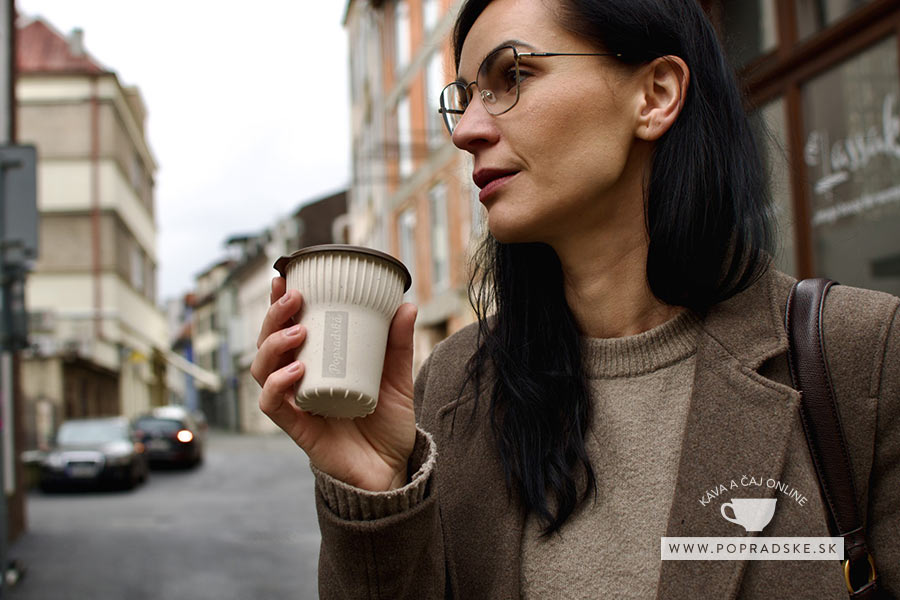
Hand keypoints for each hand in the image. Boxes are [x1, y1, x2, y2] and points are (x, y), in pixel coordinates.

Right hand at [252, 276, 417, 491]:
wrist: (392, 472)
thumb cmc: (387, 426)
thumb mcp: (397, 380)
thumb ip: (398, 346)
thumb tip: (405, 305)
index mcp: (316, 367)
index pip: (286, 331)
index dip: (277, 306)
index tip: (283, 278)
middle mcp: (299, 384)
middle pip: (266, 346)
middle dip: (272, 318)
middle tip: (292, 297)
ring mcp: (296, 406)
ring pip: (261, 371)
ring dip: (273, 345)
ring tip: (298, 330)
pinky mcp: (299, 431)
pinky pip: (273, 406)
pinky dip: (277, 385)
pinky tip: (296, 370)